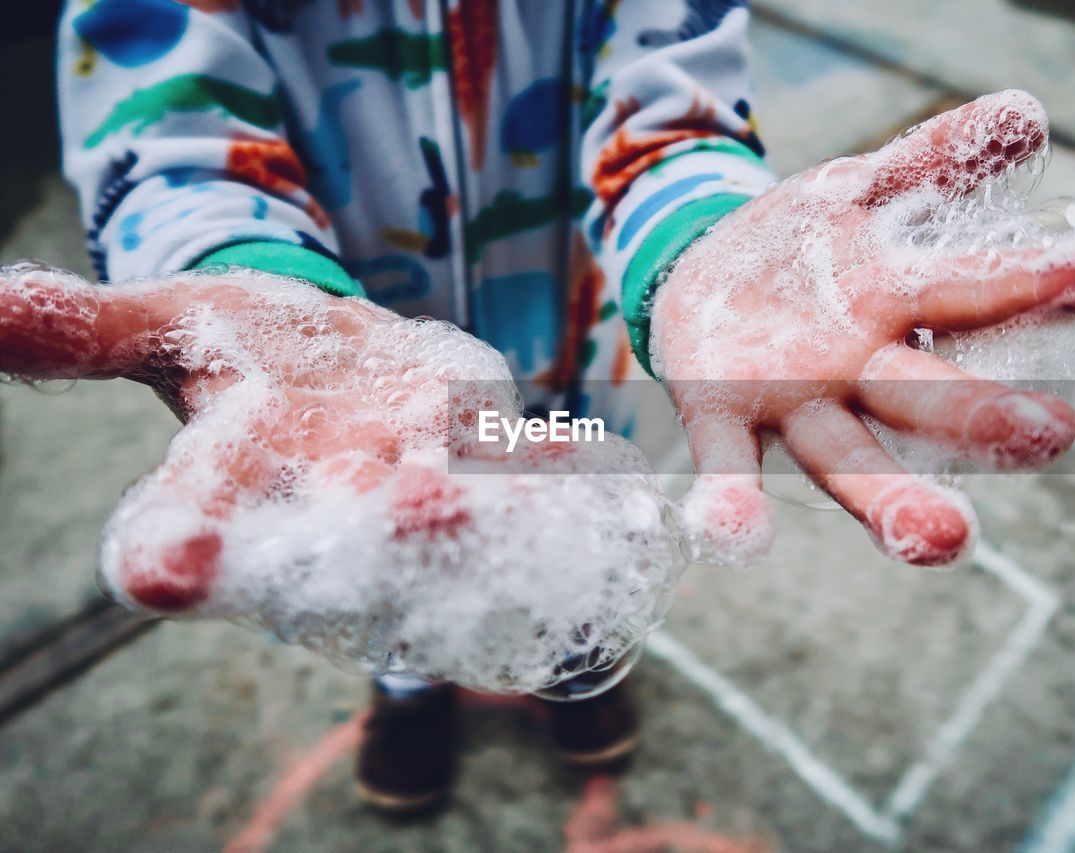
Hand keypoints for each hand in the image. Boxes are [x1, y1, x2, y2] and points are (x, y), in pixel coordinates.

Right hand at [0, 266, 660, 614]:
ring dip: (472, 515)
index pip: (193, 527)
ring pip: (442, 519)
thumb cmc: (250, 354)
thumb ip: (86, 331)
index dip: (182, 547)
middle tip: (405, 514)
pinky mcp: (484, 466)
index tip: (162, 568)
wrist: (348, 365)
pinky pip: (518, 481)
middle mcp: (326, 509)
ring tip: (491, 493)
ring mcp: (413, 493)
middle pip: (341, 540)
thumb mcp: (170, 324)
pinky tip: (577, 465)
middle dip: (370, 535)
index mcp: (236, 484)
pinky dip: (545, 478)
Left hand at [652, 91, 1074, 567]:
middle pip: (925, 395)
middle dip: (983, 414)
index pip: (985, 293)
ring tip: (944, 542)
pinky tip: (738, 541)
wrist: (696, 271)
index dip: (1054, 279)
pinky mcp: (715, 411)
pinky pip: (727, 463)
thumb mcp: (863, 193)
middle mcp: (856, 369)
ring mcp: (785, 397)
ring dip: (889, 496)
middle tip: (1053, 434)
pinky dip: (732, 505)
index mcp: (900, 307)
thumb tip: (1025, 115)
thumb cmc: (803, 253)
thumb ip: (936, 158)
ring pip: (844, 453)